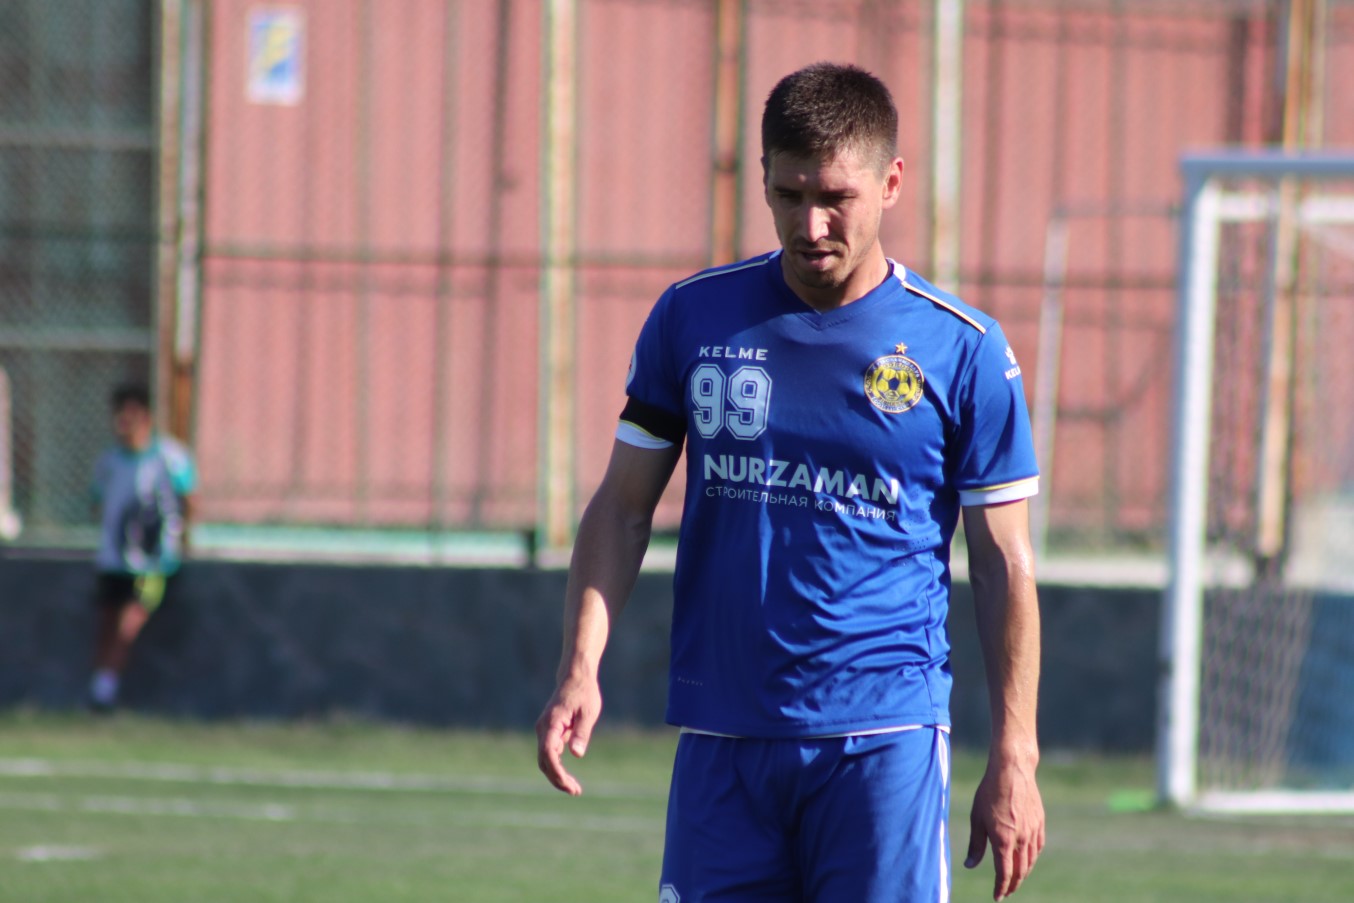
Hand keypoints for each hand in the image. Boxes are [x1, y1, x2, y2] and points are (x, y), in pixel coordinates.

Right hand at [534, 675, 601, 795]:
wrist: (575, 677)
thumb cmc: (584, 693)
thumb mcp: (588, 712)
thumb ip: (581, 732)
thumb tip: (576, 754)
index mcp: (551, 723)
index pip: (548, 754)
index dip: (557, 772)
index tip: (570, 786)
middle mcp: (543, 729)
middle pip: (544, 761)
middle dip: (557, 779)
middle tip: (576, 792)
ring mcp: (544, 731)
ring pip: (545, 760)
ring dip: (557, 775)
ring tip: (575, 789)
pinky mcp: (549, 733)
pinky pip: (549, 754)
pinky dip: (557, 767)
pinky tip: (569, 777)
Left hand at [964, 753, 1044, 899]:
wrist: (1012, 770)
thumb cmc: (989, 792)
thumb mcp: (977, 818)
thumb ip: (976, 845)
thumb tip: (970, 865)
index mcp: (1004, 840)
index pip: (1004, 873)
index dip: (1001, 887)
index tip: (997, 897)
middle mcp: (1021, 839)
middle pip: (1020, 871)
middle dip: (1012, 884)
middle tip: (1006, 892)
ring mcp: (1032, 831)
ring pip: (1030, 861)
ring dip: (1023, 873)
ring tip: (1016, 879)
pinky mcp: (1039, 822)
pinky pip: (1037, 847)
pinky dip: (1032, 858)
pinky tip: (1028, 858)